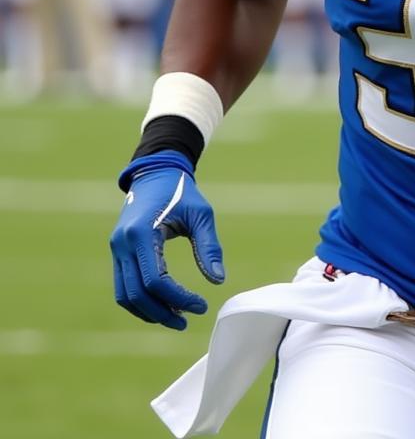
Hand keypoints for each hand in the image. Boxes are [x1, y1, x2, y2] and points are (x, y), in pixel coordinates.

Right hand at [110, 152, 224, 329]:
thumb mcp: (201, 215)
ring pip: (125, 295)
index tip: (201, 305)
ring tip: (177, 318)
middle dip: (162, 313)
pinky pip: (124, 286)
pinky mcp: (117, 252)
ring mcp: (116, 249)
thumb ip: (209, 247)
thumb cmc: (182, 193)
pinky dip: (140, 301)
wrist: (156, 173)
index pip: (155, 280)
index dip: (178, 298)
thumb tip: (218, 280)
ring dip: (149, 311)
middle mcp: (123, 244)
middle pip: (136, 294)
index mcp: (141, 233)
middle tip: (187, 321)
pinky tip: (163, 305)